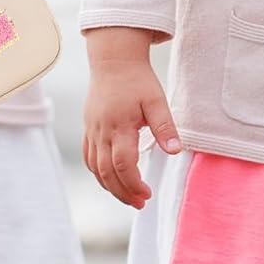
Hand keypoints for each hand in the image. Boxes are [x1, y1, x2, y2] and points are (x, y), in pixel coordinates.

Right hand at [83, 28, 181, 209]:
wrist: (113, 60)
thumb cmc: (138, 80)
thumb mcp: (156, 101)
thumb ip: (165, 127)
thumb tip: (175, 151)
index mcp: (120, 126)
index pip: (123, 164)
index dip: (134, 184)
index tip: (148, 194)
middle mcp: (102, 131)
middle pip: (106, 172)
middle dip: (123, 192)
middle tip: (140, 204)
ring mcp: (92, 130)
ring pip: (95, 168)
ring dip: (110, 187)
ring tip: (128, 197)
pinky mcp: (88, 128)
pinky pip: (88, 157)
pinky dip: (98, 173)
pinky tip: (111, 179)